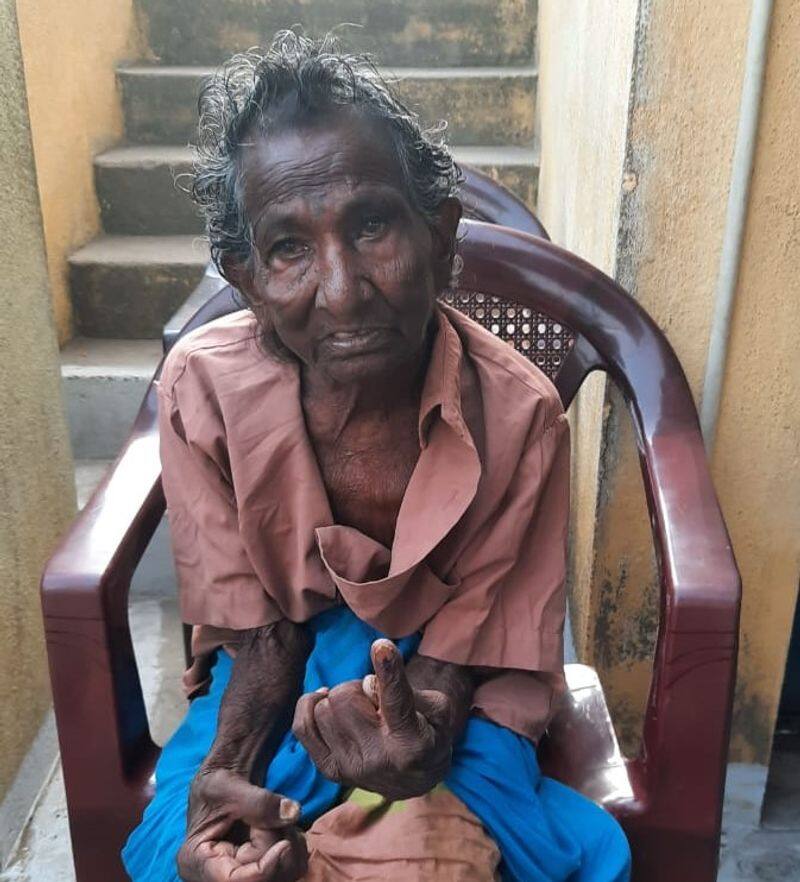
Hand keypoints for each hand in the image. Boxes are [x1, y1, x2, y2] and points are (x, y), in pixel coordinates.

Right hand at [177, 768, 306, 881]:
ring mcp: (240, 872)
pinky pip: (288, 869)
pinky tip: (289, 829)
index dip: (263, 870)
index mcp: (197, 860)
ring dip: (292, 848)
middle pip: (261, 879)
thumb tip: (291, 814)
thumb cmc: (218, 781)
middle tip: (281, 816)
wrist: (228, 778)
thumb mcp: (231, 787)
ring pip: (280, 876)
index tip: (285, 845)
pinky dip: (296, 850)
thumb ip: (259, 802)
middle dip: (278, 848)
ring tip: (283, 819)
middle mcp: (217, 875)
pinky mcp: (260, 867)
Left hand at [292, 639, 453, 799]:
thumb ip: (411, 691)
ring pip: (324, 708)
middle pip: (344, 697)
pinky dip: (312, 706)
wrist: (416, 778)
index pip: (397, 701)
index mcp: (412, 743)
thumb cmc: (430, 733)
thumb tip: (368, 684)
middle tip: (374, 699)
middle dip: (357, 688)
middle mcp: (378, 759)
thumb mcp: (438, 709)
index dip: (389, 671)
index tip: (382, 646)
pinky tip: (329, 704)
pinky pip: (303, 726)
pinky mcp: (330, 770)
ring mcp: (350, 768)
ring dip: (341, 700)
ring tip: (361, 711)